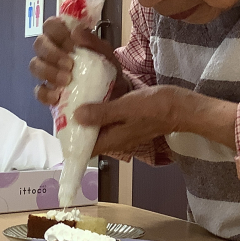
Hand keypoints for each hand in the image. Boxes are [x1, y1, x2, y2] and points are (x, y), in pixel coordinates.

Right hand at [29, 17, 130, 105]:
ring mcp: (47, 71)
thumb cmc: (106, 68)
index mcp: (65, 37)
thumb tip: (76, 32)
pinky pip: (38, 91)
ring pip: (34, 65)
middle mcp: (52, 51)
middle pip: (39, 44)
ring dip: (48, 71)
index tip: (72, 45)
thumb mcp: (105, 53)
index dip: (57, 32)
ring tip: (67, 80)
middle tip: (69, 64)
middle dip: (52, 53)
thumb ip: (92, 41)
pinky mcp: (47, 91)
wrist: (114, 95)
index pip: (50, 25)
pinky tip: (57, 96)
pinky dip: (45, 93)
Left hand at [75, 86, 238, 155]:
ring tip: (72, 96)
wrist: (183, 107)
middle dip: (74, 124)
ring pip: (97, 125)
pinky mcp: (127, 118)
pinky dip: (98, 106)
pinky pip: (107, 115)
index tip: (57, 124)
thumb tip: (76, 117)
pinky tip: (92, 91)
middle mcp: (115, 137)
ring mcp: (121, 128)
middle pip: (88, 136)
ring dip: (86, 114)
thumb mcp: (127, 108)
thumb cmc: (157, 108)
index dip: (69, 141)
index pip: (84, 149)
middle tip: (60, 104)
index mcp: (113, 140)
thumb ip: (102, 113)